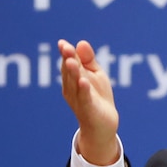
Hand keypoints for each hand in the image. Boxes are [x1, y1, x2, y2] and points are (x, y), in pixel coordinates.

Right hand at [59, 39, 119, 165]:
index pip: (68, 62)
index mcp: (72, 78)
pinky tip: (83, 81)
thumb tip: (81, 42)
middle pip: (70, 72)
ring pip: (75, 84)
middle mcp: (71, 88)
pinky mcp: (88, 109)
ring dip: (73, 73)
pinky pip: (85, 98)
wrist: (103, 124)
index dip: (66, 53)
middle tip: (66, 49)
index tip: (63, 44)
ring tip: (71, 61)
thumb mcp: (95, 74)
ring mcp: (78, 99)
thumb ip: (88, 59)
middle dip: (68, 60)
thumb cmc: (98, 97)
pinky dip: (84, 90)